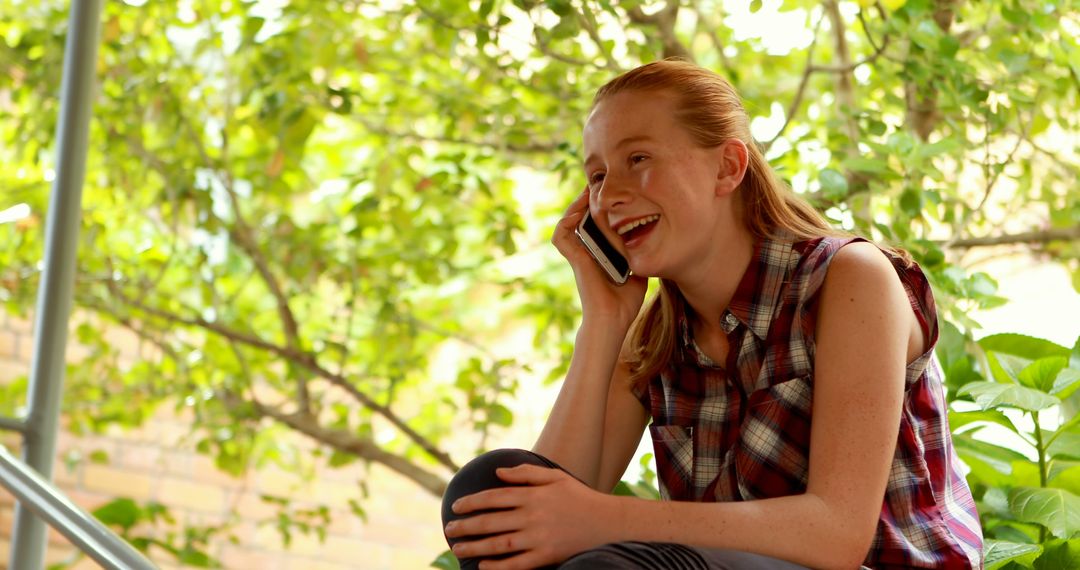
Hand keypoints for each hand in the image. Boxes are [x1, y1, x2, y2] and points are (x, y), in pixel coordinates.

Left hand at [443, 464, 618, 568]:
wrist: (608, 523)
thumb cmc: (580, 497)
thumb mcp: (555, 478)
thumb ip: (525, 474)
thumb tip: (498, 472)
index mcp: (533, 495)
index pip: (495, 497)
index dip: (472, 502)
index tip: (456, 506)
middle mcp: (533, 516)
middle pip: (492, 521)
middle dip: (467, 525)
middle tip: (449, 529)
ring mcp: (539, 537)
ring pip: (500, 543)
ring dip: (475, 546)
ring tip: (457, 548)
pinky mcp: (547, 556)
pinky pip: (518, 564)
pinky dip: (499, 566)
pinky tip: (483, 566)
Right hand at [551, 187, 647, 328]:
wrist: (614, 320)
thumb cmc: (625, 302)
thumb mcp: (637, 271)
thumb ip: (638, 256)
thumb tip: (653, 243)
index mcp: (599, 253)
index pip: (593, 224)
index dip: (596, 207)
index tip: (608, 192)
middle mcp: (586, 252)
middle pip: (578, 218)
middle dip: (585, 200)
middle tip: (596, 185)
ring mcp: (579, 255)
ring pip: (566, 223)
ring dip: (574, 206)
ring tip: (586, 193)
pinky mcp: (575, 259)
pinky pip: (561, 236)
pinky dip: (565, 222)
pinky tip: (578, 212)